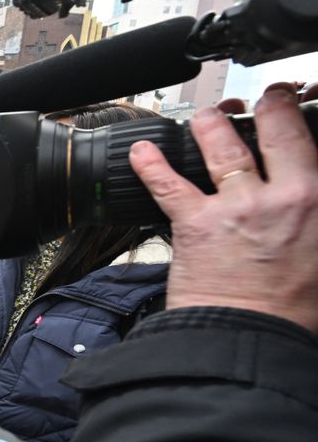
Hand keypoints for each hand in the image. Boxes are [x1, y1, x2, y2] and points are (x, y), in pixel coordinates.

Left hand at [128, 82, 317, 332]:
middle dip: (268, 104)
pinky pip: (168, 184)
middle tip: (263, 98)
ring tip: (204, 116)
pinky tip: (140, 151)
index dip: (305, 118)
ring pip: (221, 145)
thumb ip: (312, 222)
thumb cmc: (293, 315)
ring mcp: (238, 206)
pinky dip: (151, 164)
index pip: (313, 141)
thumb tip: (307, 209)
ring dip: (210, 123)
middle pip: (276, 128)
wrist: (254, 343)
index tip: (301, 107)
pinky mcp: (196, 224)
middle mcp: (284, 195)